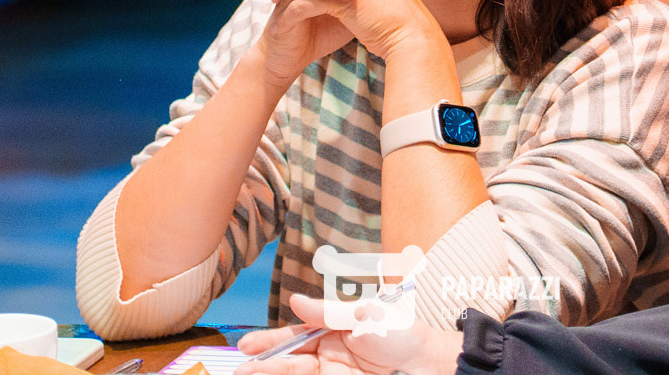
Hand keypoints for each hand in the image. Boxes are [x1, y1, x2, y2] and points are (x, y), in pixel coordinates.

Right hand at [235, 294, 461, 374]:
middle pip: (291, 359)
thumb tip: (295, 301)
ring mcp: (334, 372)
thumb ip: (328, 312)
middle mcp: (329, 352)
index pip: (295, 335)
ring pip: (297, 374)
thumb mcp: (364, 316)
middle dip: (265, 363)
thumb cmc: (400, 333)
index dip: (271, 341)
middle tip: (240, 368)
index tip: (247, 346)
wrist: (427, 364)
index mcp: (333, 329)